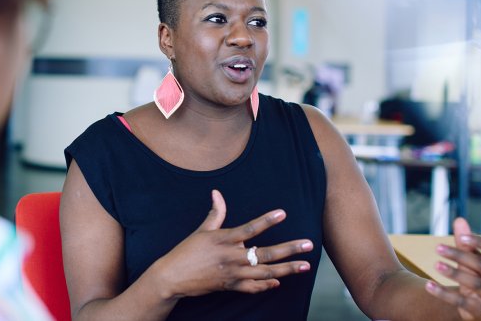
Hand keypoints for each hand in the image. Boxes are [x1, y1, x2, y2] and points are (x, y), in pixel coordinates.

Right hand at [151, 189, 313, 298]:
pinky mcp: (231, 286)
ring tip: (305, 266)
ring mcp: (233, 274)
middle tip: (309, 245)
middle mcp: (232, 257)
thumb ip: (215, 212)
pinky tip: (280, 281)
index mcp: (224, 240)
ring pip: (265, 273)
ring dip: (287, 269)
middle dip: (290, 250)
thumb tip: (217, 192)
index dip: (267, 220)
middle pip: (266, 254)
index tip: (283, 214)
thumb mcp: (201, 231)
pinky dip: (267, 285)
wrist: (172, 277)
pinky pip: (253, 287)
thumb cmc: (187, 251)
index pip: (250, 229)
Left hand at [424, 217, 480, 319]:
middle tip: (438, 248)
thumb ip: (465, 242)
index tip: (462, 237)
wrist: (476, 306)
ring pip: (474, 284)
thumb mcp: (471, 258)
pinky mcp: (480, 311)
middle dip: (460, 256)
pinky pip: (461, 301)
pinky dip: (443, 293)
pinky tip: (429, 285)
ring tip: (436, 265)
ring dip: (454, 273)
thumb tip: (459, 220)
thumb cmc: (476, 275)